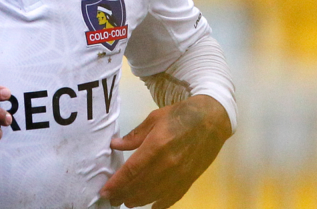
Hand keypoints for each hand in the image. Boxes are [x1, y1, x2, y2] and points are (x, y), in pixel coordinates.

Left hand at [100, 95, 231, 208]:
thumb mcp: (154, 119)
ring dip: (138, 200)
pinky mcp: (190, 179)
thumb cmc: (179, 116)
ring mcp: (180, 174)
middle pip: (140, 185)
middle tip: (110, 199)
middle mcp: (168, 164)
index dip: (117, 183)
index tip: (105, 191)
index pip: (131, 170)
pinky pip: (173, 196)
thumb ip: (134, 136)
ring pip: (155, 194)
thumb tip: (114, 145)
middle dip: (123, 194)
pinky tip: (151, 206)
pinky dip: (161, 203)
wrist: (211, 120)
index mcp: (156, 146)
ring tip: (126, 202)